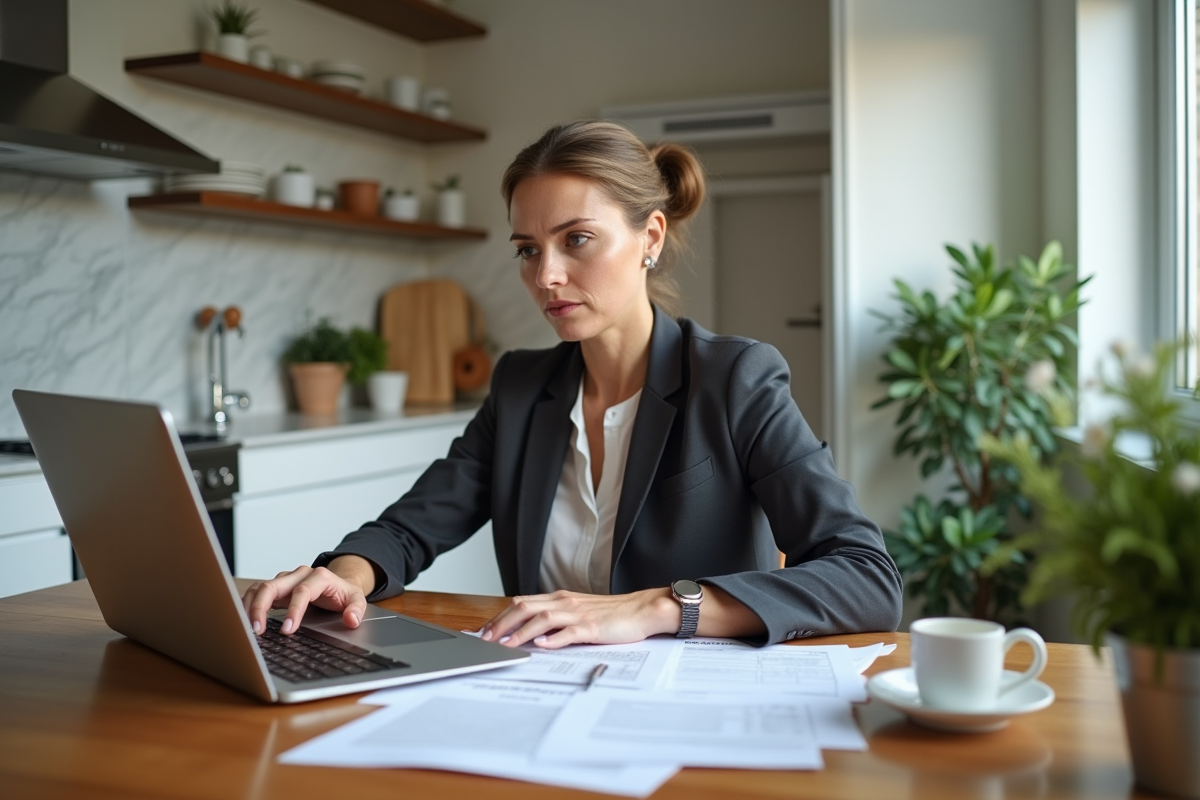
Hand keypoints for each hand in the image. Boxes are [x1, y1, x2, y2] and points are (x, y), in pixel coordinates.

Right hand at [241, 556, 374, 635]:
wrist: (338, 584)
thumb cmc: (344, 593)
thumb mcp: (357, 599)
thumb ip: (356, 609)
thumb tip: (351, 619)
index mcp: (319, 577)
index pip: (302, 591)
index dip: (293, 611)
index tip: (287, 631)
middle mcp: (299, 575)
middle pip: (273, 586)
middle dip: (261, 608)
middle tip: (257, 631)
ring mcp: (286, 579)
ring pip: (261, 587)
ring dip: (250, 606)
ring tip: (246, 628)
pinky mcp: (277, 587)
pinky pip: (257, 592)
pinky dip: (248, 604)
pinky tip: (244, 620)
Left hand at [479, 588, 677, 648]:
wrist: (641, 610)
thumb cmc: (611, 615)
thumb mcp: (578, 613)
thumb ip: (556, 619)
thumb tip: (531, 632)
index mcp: (560, 599)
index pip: (521, 603)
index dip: (500, 616)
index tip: (484, 630)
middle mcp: (565, 602)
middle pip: (525, 607)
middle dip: (502, 624)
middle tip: (485, 639)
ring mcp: (578, 614)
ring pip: (542, 618)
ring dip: (521, 632)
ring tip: (506, 644)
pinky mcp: (593, 627)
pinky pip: (569, 632)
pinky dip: (553, 639)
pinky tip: (542, 646)